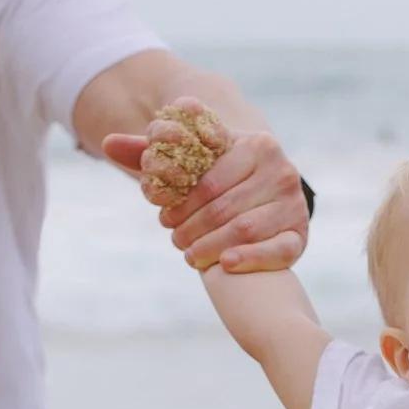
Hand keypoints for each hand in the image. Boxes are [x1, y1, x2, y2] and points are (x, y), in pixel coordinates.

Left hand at [103, 123, 308, 272]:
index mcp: (255, 143)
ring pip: (243, 229)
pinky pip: (276, 251)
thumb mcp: (189, 161)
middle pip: (224, 207)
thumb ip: (150, 151)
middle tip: (174, 240)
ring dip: (210, 247)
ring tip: (189, 255)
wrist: (262, 197)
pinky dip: (249, 259)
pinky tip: (223, 265)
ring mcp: (293, 203)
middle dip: (191, 228)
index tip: (162, 216)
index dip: (179, 203)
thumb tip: (108, 142)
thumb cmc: (218, 178)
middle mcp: (281, 169)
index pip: (207, 179)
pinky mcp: (300, 234)